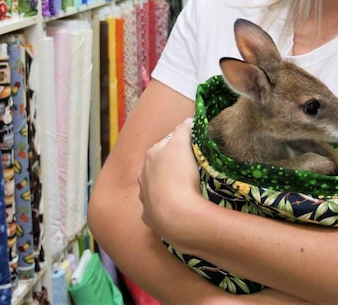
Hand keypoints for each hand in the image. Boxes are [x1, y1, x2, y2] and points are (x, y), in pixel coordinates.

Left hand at [137, 118, 202, 241]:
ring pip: (156, 186)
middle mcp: (143, 174)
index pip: (167, 143)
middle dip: (172, 165)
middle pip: (160, 165)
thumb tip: (187, 121)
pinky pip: (157, 207)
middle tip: (191, 169)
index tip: (194, 149)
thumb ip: (183, 129)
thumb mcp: (182, 144)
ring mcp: (144, 196)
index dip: (181, 144)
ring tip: (184, 190)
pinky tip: (176, 207)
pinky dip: (165, 205)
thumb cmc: (179, 175)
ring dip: (166, 186)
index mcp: (151, 155)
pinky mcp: (149, 216)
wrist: (176, 214)